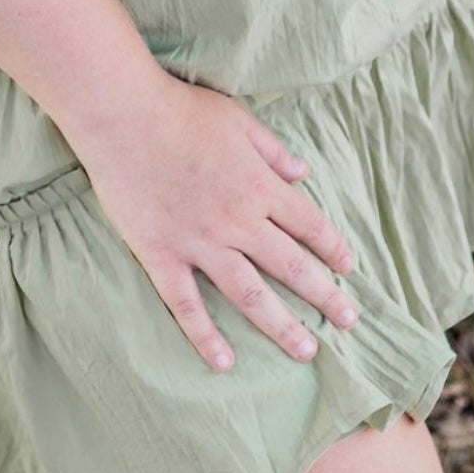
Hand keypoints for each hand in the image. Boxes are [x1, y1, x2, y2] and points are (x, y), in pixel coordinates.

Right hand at [77, 68, 360, 372]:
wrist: (125, 117)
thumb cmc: (182, 111)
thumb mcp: (239, 121)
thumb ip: (273, 151)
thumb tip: (303, 173)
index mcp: (259, 187)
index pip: (309, 224)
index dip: (332, 248)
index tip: (349, 269)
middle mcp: (238, 221)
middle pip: (291, 266)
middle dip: (324, 295)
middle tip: (348, 321)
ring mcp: (200, 243)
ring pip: (250, 294)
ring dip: (281, 325)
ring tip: (306, 351)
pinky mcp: (162, 255)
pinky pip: (186, 304)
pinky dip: (205, 335)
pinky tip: (223, 362)